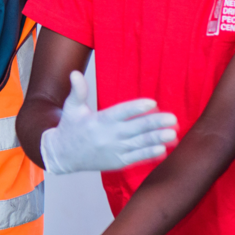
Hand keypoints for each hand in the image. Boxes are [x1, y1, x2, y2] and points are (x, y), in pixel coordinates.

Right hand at [41, 71, 177, 173]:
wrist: (62, 155)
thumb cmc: (70, 128)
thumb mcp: (71, 108)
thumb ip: (78, 91)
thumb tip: (74, 73)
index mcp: (98, 120)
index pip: (120, 112)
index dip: (136, 108)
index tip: (152, 103)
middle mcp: (107, 136)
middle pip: (134, 128)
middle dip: (154, 123)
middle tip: (172, 118)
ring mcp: (113, 150)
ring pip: (139, 144)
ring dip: (156, 139)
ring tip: (172, 134)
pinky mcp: (117, 162)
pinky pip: (136, 158)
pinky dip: (149, 154)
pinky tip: (162, 149)